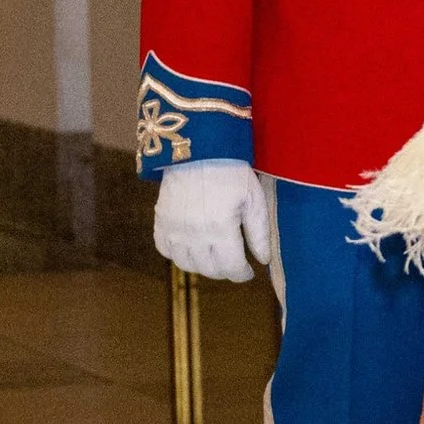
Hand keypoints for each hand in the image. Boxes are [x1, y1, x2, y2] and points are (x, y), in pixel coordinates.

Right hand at [154, 159, 271, 281]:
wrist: (199, 149)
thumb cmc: (231, 172)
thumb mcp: (253, 199)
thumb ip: (259, 233)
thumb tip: (262, 261)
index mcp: (221, 229)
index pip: (231, 268)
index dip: (241, 274)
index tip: (247, 272)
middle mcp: (195, 233)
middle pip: (209, 270)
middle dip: (224, 271)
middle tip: (232, 263)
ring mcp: (174, 228)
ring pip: (185, 264)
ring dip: (201, 266)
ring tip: (212, 256)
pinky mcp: (160, 220)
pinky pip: (164, 249)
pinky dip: (177, 254)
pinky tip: (190, 247)